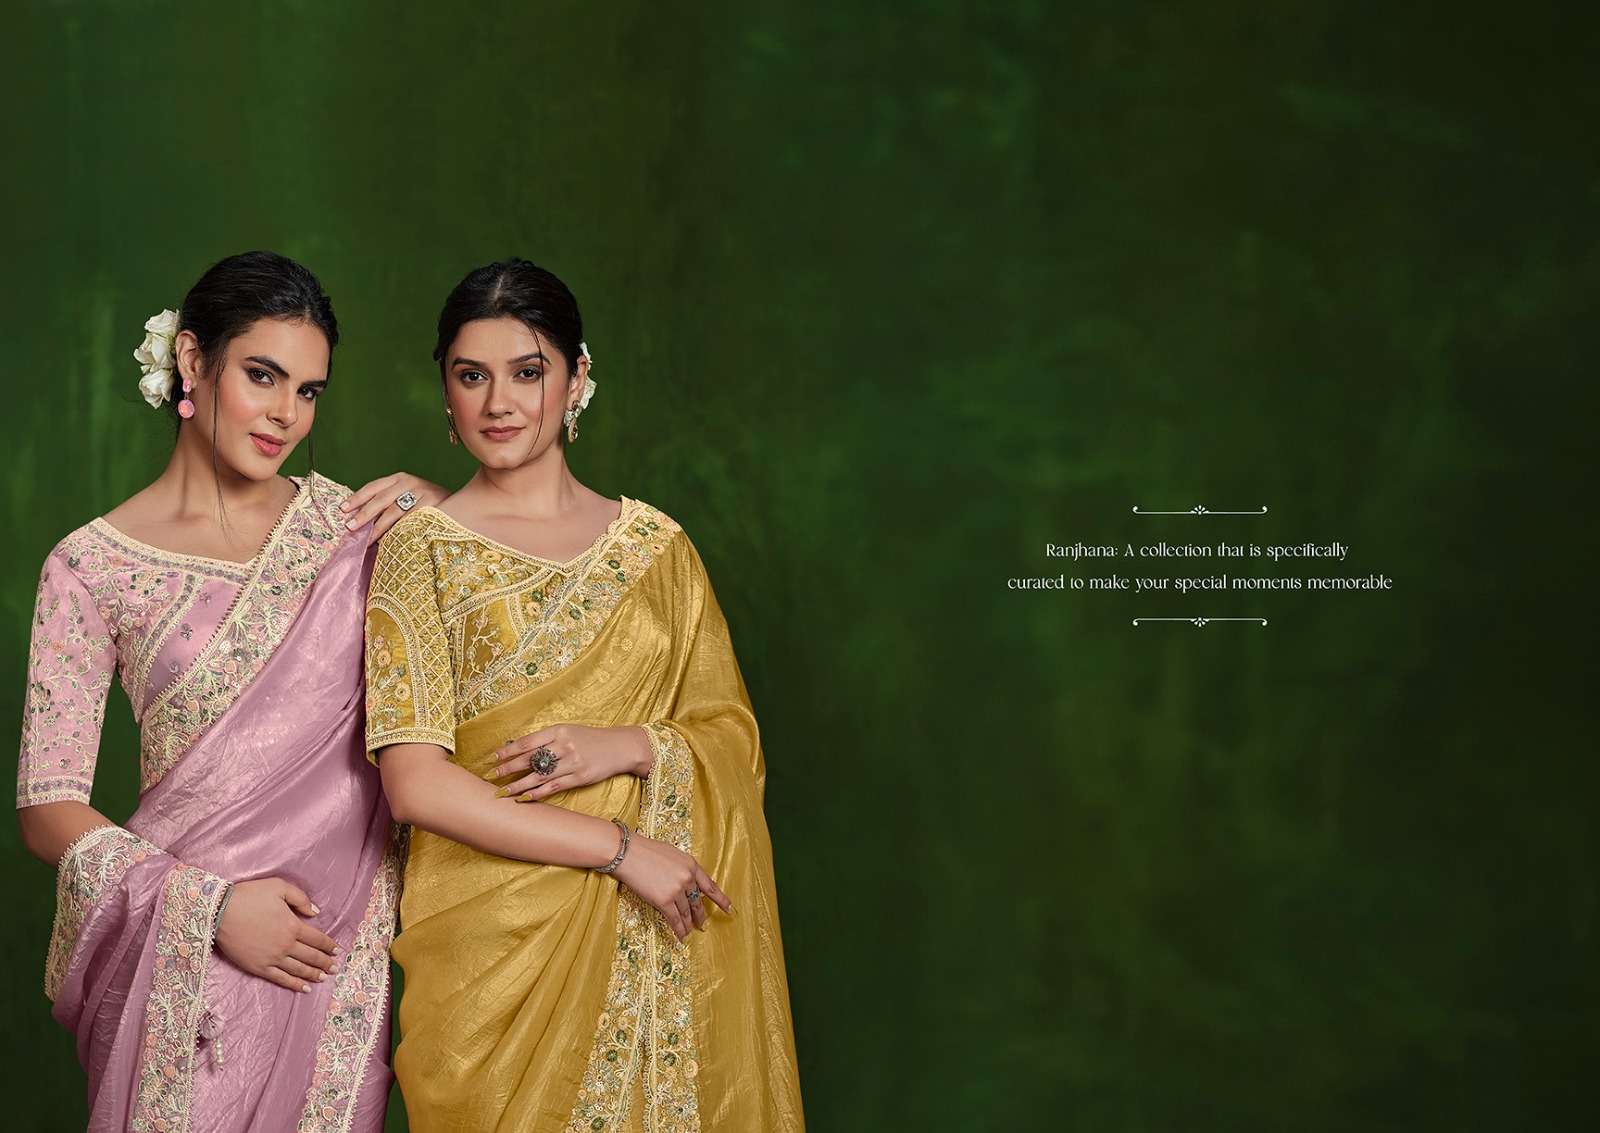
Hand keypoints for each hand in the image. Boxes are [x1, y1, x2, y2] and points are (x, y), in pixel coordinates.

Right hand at [214, 878, 338, 992]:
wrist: (219, 912)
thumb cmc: (250, 896)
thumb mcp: (279, 887)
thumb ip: (301, 899)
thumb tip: (316, 912)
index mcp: (293, 926)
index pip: (317, 939)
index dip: (329, 946)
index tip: (337, 951)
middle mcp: (286, 945)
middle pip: (311, 956)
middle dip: (325, 962)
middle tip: (336, 968)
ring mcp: (272, 958)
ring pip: (298, 969)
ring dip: (314, 974)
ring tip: (324, 978)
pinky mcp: (258, 967)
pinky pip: (281, 978)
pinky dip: (294, 984)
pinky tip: (304, 988)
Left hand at [340, 473, 447, 540]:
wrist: (460, 506)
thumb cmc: (426, 505)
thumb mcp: (407, 496)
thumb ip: (387, 503)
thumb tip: (358, 518)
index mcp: (400, 478)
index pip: (374, 487)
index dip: (357, 498)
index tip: (343, 510)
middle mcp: (410, 482)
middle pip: (381, 499)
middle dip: (364, 514)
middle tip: (350, 527)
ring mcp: (423, 493)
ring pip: (394, 512)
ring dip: (378, 527)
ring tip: (367, 540)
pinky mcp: (433, 506)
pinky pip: (410, 521)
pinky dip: (398, 532)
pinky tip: (389, 541)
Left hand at [491, 724, 652, 802]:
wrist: (621, 747)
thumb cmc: (591, 739)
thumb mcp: (569, 732)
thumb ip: (547, 739)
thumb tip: (517, 748)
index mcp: (559, 730)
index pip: (527, 741)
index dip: (508, 750)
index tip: (493, 757)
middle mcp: (564, 745)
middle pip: (530, 758)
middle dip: (508, 768)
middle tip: (490, 775)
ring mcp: (573, 761)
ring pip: (539, 775)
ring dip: (518, 784)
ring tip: (502, 791)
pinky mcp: (580, 776)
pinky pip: (554, 786)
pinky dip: (538, 793)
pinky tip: (525, 798)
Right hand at [610, 833, 732, 941]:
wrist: (628, 853)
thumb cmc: (647, 850)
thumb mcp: (673, 854)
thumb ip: (683, 868)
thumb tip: (687, 882)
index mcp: (692, 865)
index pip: (710, 886)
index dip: (721, 900)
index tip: (729, 909)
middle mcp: (687, 879)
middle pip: (697, 902)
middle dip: (700, 915)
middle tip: (702, 925)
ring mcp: (676, 890)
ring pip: (686, 912)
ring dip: (688, 924)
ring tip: (691, 932)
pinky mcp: (663, 901)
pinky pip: (674, 919)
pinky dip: (679, 930)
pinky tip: (682, 937)